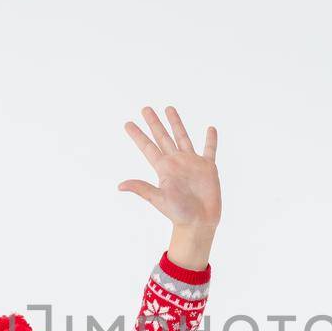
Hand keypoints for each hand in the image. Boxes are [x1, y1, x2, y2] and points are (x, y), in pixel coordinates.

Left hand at [118, 106, 220, 232]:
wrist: (198, 222)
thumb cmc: (178, 213)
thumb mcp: (158, 199)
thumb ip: (142, 188)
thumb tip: (120, 186)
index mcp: (163, 168)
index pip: (148, 147)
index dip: (138, 135)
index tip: (128, 123)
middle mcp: (176, 162)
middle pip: (163, 137)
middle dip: (155, 123)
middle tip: (145, 108)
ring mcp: (192, 163)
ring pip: (183, 137)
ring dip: (176, 123)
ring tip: (169, 108)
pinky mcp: (208, 167)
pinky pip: (209, 150)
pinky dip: (211, 140)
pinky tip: (210, 128)